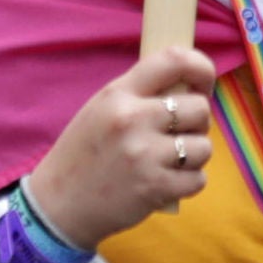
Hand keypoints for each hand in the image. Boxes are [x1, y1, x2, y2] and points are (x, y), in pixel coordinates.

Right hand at [21, 44, 218, 251]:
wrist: (59, 203)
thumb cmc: (84, 153)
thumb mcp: (101, 109)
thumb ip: (140, 95)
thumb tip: (190, 86)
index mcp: (118, 94)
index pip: (174, 60)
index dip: (201, 69)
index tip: (202, 84)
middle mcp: (132, 119)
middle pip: (200, 108)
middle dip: (197, 123)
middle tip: (177, 134)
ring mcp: (145, 155)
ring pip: (204, 147)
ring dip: (193, 156)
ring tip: (169, 161)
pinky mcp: (155, 188)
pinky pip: (198, 179)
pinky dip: (188, 182)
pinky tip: (166, 182)